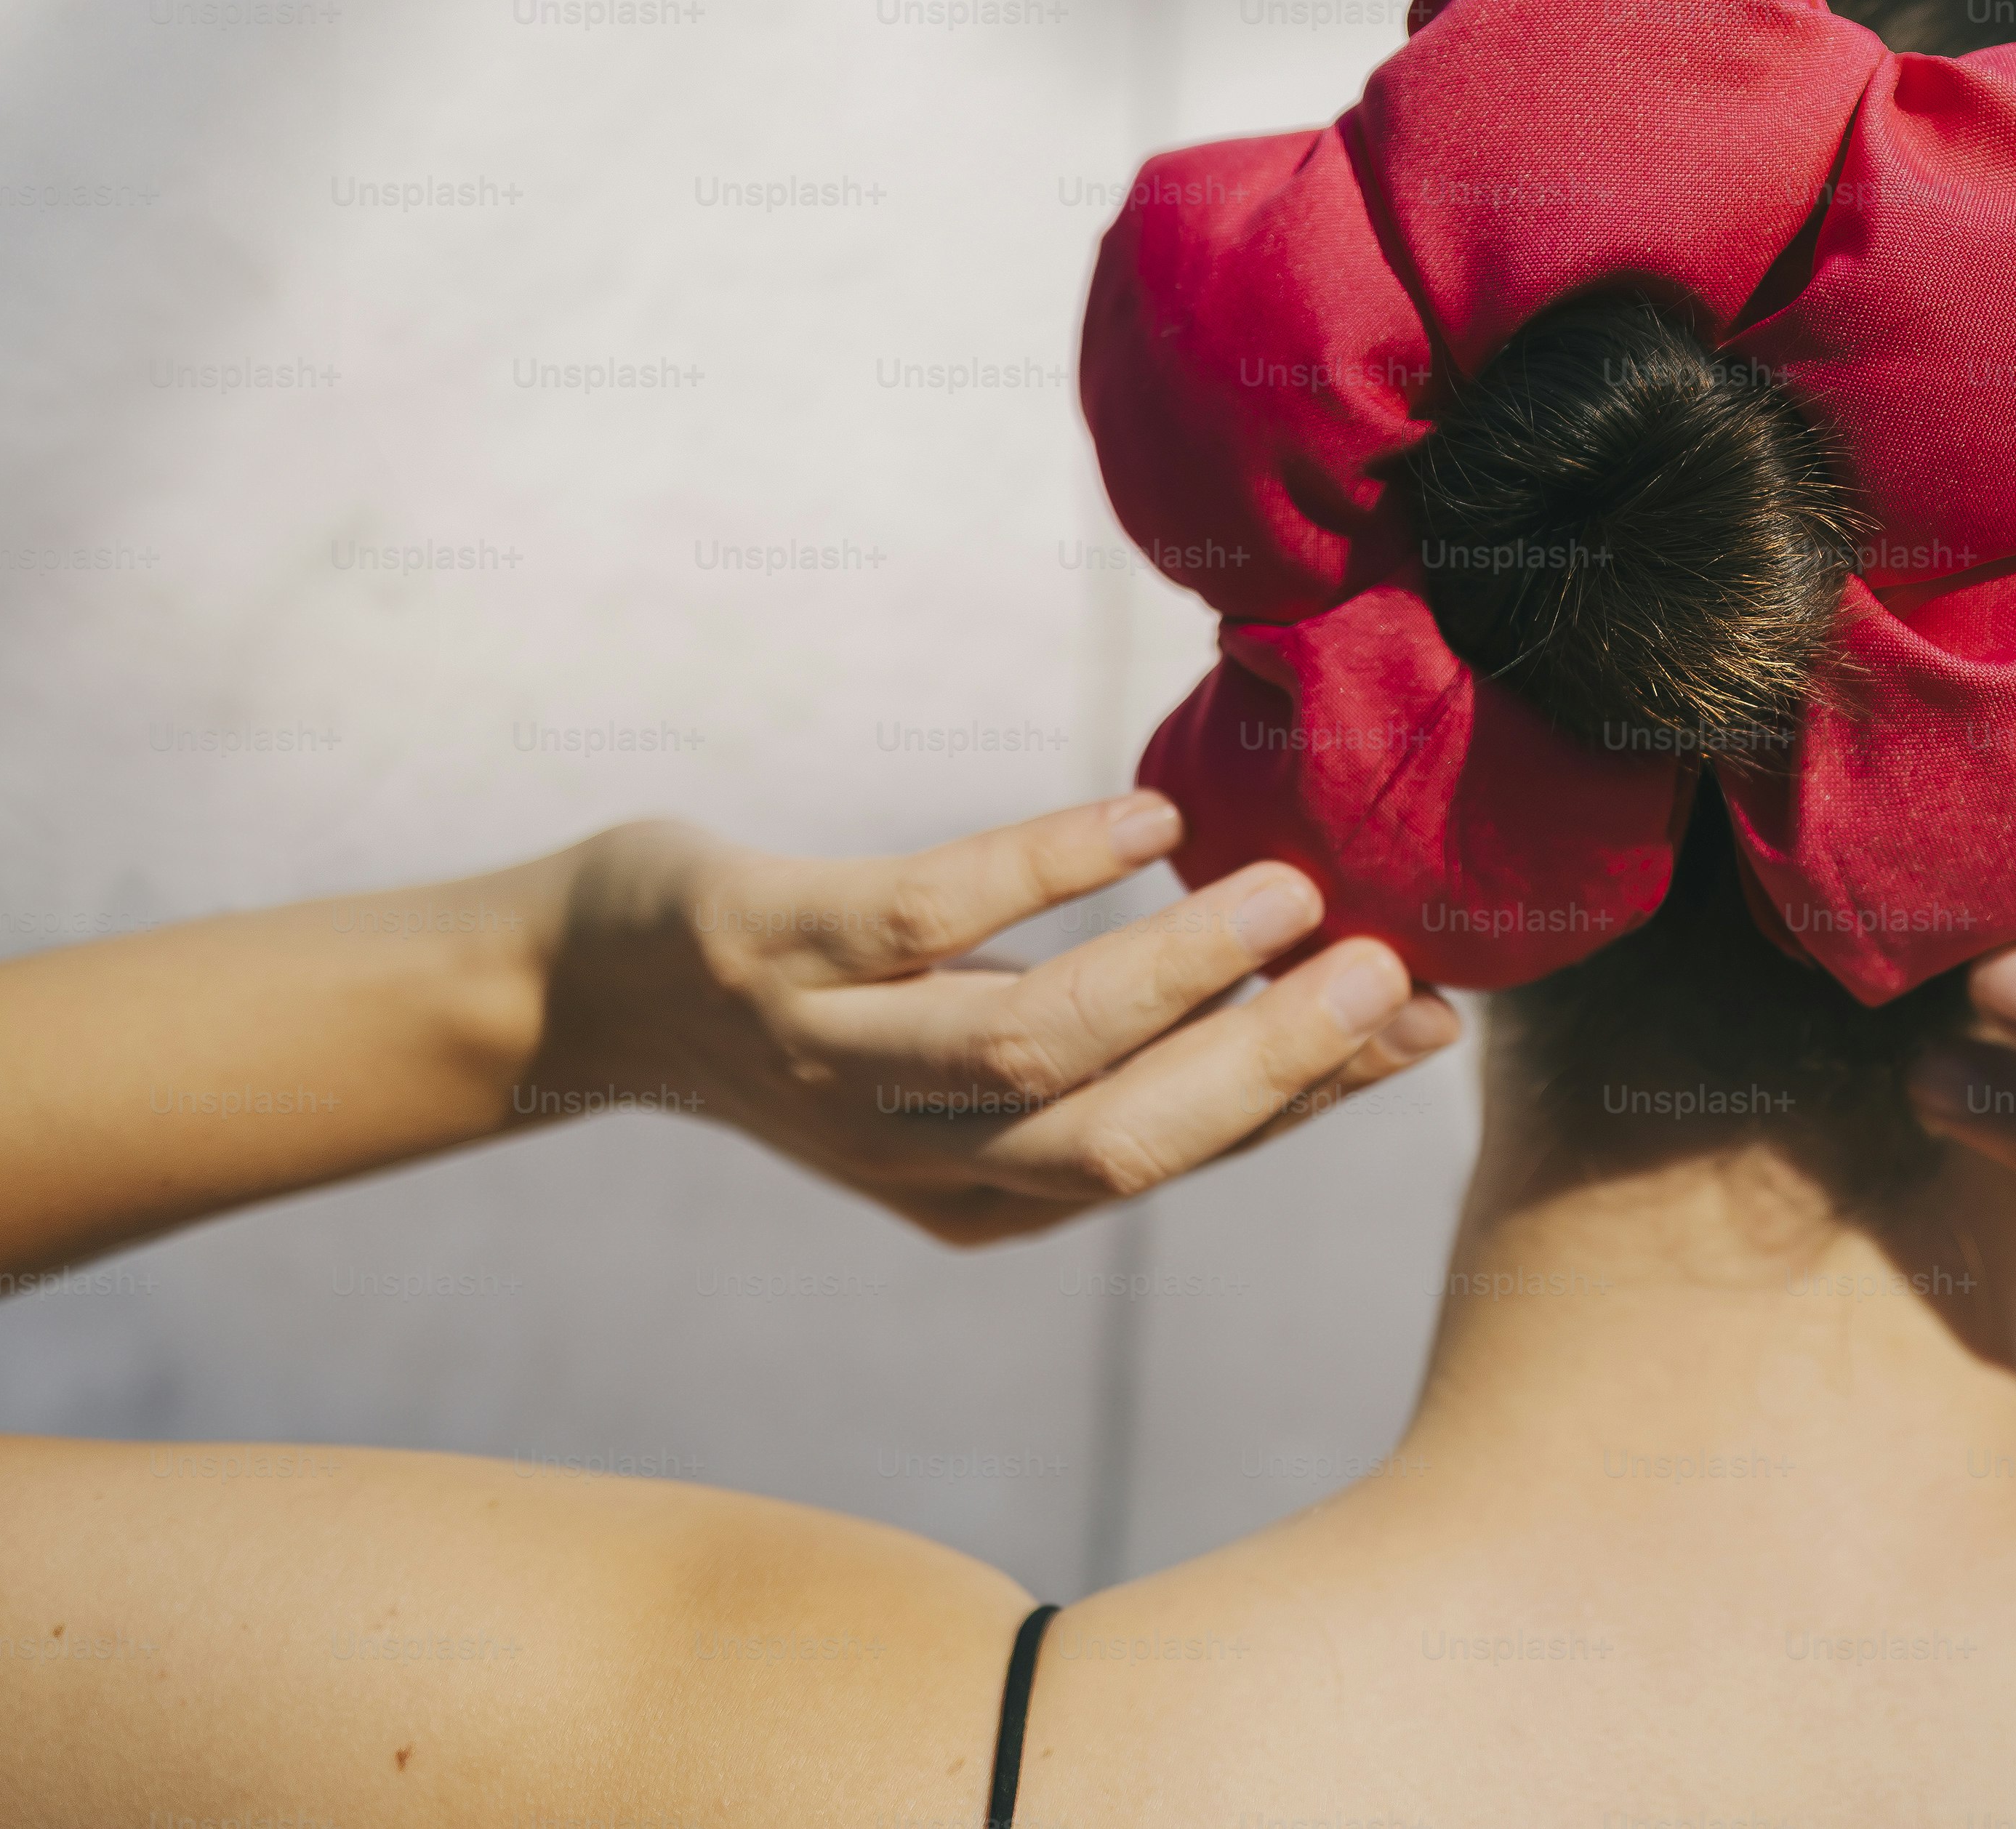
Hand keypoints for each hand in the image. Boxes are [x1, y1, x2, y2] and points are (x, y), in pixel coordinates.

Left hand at [522, 793, 1459, 1244]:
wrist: (586, 988)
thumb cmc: (823, 1008)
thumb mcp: (965, 1053)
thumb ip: (1114, 1041)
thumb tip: (1312, 978)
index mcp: (978, 1197)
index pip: (1170, 1162)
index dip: (1305, 1099)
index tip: (1429, 1024)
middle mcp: (908, 1153)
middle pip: (1117, 1139)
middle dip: (1266, 1062)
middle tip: (1390, 971)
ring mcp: (829, 1055)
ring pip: (1029, 1044)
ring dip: (1174, 971)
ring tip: (1287, 890)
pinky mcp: (767, 946)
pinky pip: (927, 914)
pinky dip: (1050, 865)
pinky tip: (1145, 819)